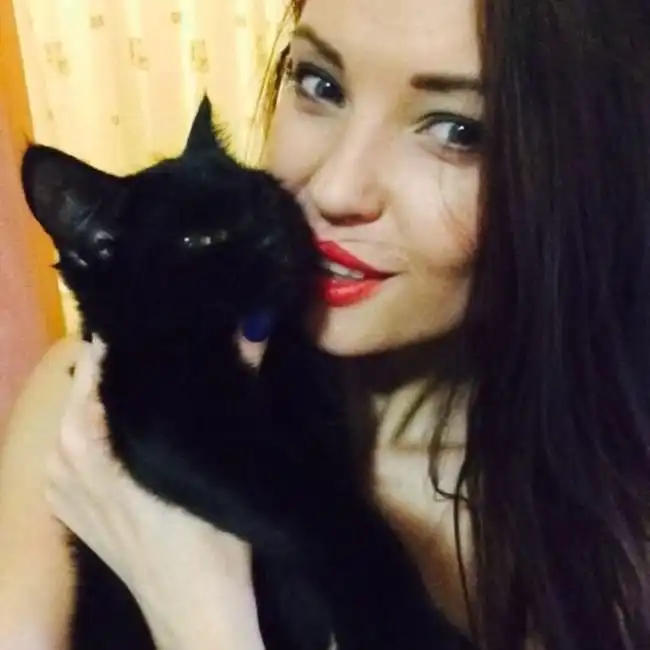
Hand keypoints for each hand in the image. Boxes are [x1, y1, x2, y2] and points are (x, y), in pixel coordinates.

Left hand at [45, 338, 264, 649]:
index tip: (158, 318)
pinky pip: (71, 449)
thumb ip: (237, 387)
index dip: (126, 339)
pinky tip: (124, 423)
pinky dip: (93, 428)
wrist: (195, 610)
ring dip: (104, 395)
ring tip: (146, 374)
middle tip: (160, 342)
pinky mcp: (69, 507)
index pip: (98, 367)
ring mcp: (62, 488)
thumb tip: (252, 326)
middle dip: (118, 365)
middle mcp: (66, 460)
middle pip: (84, 390)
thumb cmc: (212, 538)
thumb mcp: (226, 460)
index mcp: (93, 444)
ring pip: (74, 420)